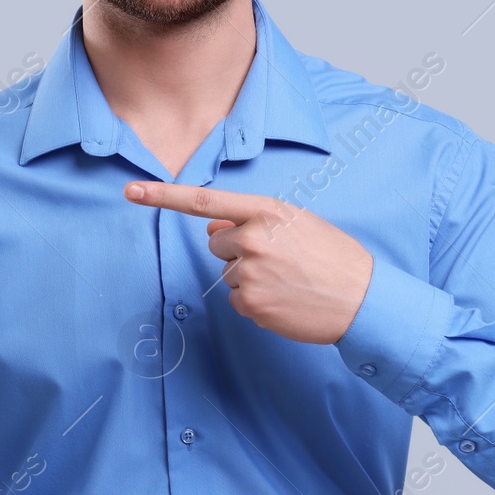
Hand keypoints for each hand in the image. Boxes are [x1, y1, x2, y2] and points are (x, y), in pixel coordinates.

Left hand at [124, 181, 372, 343]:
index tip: (131, 191)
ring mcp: (249, 272)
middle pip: (216, 244)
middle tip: (279, 260)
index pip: (204, 201)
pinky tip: (284, 299)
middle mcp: (252, 238)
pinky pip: (236, 299)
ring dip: (250, 277)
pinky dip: (256, 301)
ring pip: (227, 273)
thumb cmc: (331, 257)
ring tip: (287, 280)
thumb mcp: (295, 223)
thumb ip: (252, 220)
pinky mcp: (250, 303)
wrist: (363, 299)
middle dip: (238, 251)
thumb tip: (212, 229)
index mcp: (265, 211)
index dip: (163, 196)